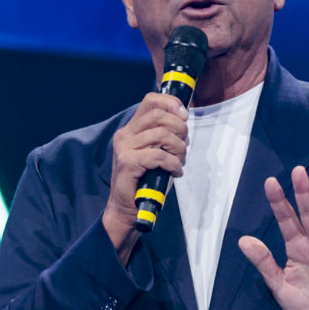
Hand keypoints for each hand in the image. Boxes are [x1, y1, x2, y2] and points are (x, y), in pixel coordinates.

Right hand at [103, 92, 188, 261]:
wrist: (127, 208)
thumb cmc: (145, 181)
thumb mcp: (157, 152)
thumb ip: (167, 136)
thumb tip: (184, 123)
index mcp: (132, 129)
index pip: (150, 101)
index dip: (171, 103)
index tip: (184, 115)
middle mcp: (125, 135)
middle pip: (159, 116)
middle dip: (180, 129)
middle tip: (184, 146)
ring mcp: (124, 148)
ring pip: (161, 135)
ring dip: (179, 149)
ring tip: (180, 161)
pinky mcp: (128, 162)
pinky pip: (159, 156)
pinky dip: (173, 163)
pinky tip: (175, 172)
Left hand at [238, 166, 308, 309]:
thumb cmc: (304, 306)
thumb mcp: (279, 286)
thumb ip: (264, 263)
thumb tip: (243, 240)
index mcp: (295, 247)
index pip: (286, 220)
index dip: (279, 202)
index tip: (270, 182)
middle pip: (306, 214)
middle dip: (302, 193)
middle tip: (298, 170)